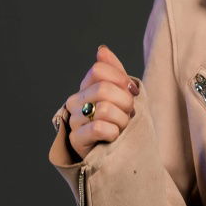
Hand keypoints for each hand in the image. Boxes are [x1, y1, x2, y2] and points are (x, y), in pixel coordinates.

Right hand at [66, 44, 138, 160]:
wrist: (124, 155)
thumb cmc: (123, 123)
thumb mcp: (124, 94)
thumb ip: (114, 72)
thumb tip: (101, 50)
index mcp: (86, 87)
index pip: (99, 70)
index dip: (121, 80)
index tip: (132, 92)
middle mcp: (75, 101)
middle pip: (103, 89)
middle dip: (125, 102)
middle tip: (128, 114)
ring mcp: (74, 121)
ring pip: (104, 109)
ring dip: (122, 120)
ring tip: (122, 128)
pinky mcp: (76, 140)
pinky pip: (99, 127)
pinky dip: (114, 132)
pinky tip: (114, 137)